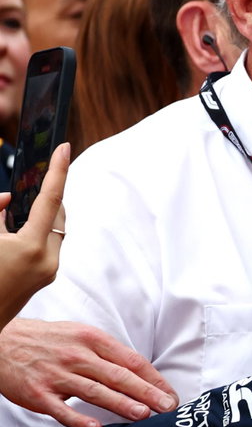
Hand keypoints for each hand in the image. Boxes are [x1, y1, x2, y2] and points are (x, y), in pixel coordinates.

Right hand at [0, 143, 68, 326]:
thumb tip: (9, 197)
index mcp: (30, 248)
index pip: (50, 199)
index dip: (58, 170)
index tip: (66, 147)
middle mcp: (46, 261)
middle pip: (57, 215)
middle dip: (47, 195)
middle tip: (36, 176)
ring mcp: (47, 272)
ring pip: (53, 230)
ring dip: (40, 215)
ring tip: (18, 207)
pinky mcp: (44, 280)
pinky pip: (46, 245)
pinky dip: (35, 231)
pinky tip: (15, 228)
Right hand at [0, 318, 176, 426]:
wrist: (0, 340)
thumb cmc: (47, 340)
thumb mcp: (80, 335)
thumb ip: (108, 353)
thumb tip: (141, 374)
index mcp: (91, 339)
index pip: (131, 360)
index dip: (154, 378)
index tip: (171, 395)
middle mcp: (76, 355)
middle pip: (118, 375)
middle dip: (146, 392)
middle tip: (167, 407)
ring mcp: (55, 375)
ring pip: (94, 391)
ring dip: (120, 404)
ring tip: (143, 415)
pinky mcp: (36, 393)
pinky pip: (60, 409)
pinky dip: (78, 420)